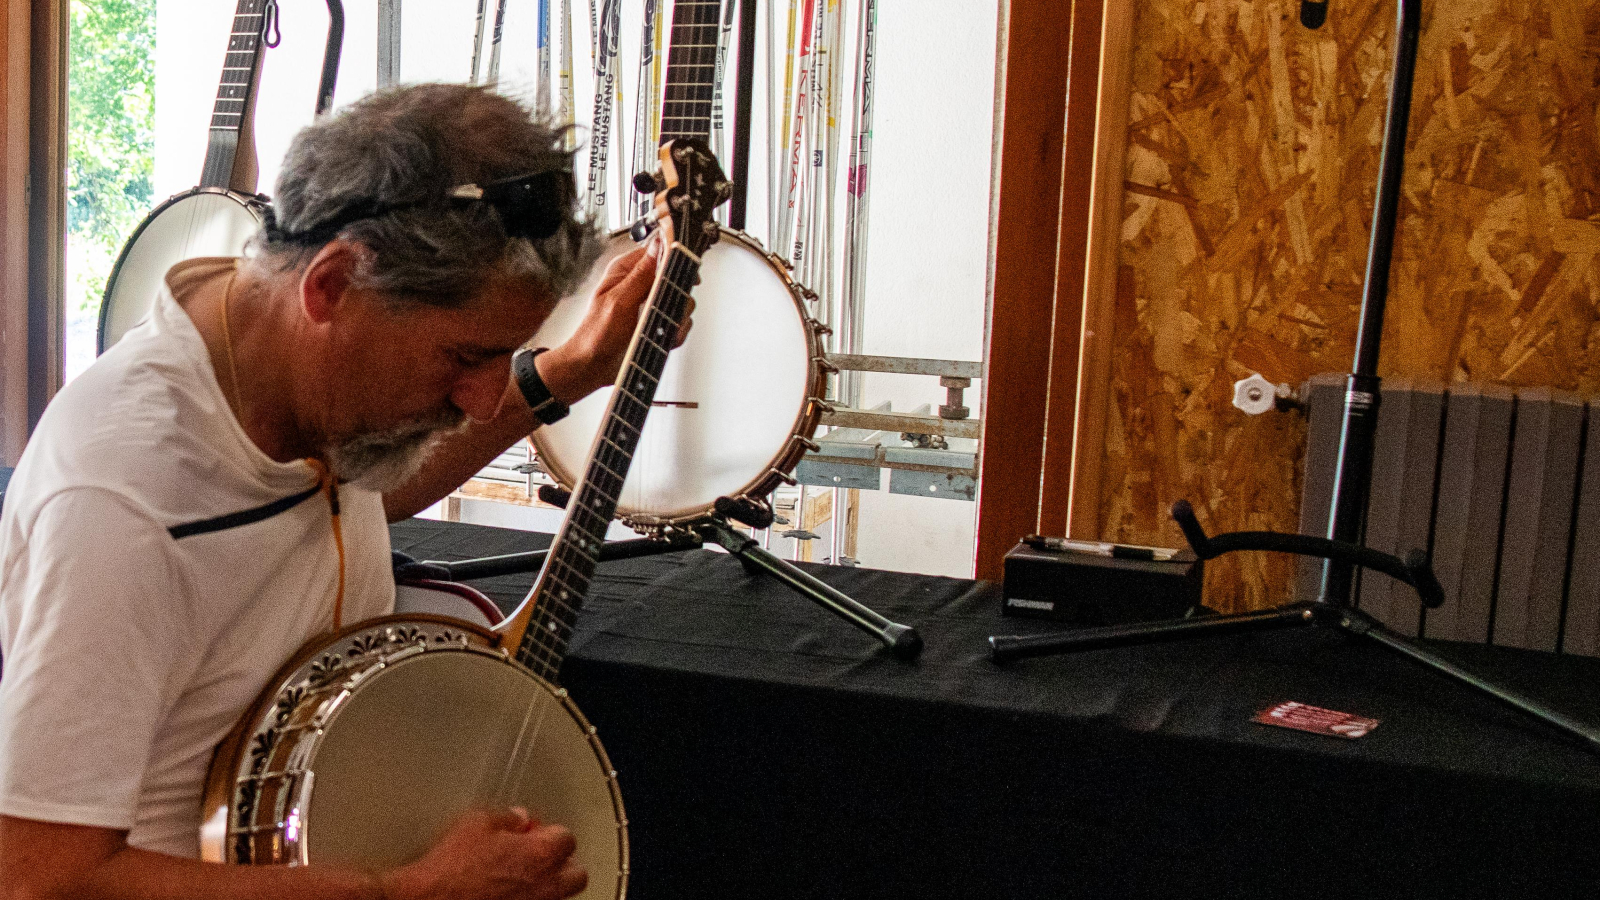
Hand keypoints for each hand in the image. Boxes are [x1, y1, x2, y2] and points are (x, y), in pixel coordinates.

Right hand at [379, 808, 586, 899]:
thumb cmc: (449, 869)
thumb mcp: (475, 824)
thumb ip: (505, 818)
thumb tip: (517, 818)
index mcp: (541, 854)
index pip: (566, 838)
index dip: (549, 833)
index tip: (536, 833)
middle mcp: (546, 886)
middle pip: (576, 874)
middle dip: (561, 864)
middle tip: (539, 859)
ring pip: (560, 898)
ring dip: (549, 886)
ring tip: (524, 880)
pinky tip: (510, 896)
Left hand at [534, 237, 694, 404]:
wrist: (592, 367)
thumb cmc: (595, 334)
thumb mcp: (618, 301)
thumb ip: (641, 275)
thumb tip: (659, 246)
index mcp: (627, 271)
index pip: (659, 252)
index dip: (676, 259)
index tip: (683, 273)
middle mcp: (640, 285)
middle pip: (675, 278)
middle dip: (677, 297)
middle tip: (665, 311)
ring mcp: (650, 305)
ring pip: (681, 302)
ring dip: (677, 318)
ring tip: (661, 330)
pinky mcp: (657, 323)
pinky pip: (678, 323)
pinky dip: (675, 333)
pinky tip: (662, 339)